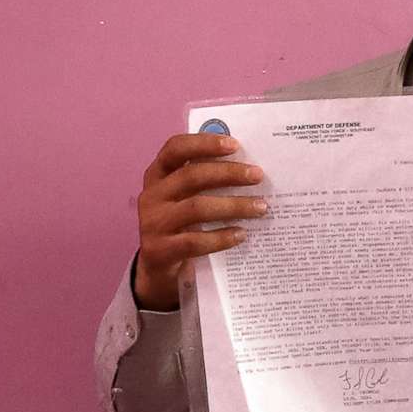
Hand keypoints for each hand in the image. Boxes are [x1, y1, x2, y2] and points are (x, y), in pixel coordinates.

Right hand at [131, 131, 268, 309]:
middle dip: (228, 173)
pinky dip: (222, 237)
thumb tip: (249, 170)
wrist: (159, 268)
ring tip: (260, 207)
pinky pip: (195, 242)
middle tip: (257, 176)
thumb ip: (205, 182)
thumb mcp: (185, 199)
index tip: (234, 145)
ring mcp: (153, 224)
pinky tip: (242, 234)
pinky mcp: (159, 251)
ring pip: (196, 208)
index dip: (203, 143)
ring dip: (233, 206)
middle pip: (191, 177)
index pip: (175, 149)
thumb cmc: (181, 225)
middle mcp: (152, 196)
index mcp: (157, 175)